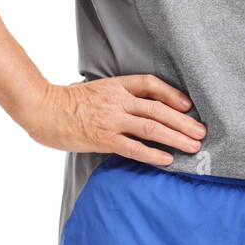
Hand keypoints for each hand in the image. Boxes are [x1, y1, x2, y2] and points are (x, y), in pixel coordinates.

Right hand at [28, 74, 206, 166]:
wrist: (43, 110)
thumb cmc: (67, 101)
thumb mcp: (96, 89)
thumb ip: (117, 95)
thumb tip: (139, 105)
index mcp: (116, 85)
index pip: (151, 84)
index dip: (173, 94)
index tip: (188, 105)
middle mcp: (118, 100)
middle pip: (159, 109)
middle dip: (184, 121)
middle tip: (202, 132)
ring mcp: (111, 119)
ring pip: (152, 128)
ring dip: (176, 137)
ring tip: (194, 146)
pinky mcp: (104, 138)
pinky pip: (134, 147)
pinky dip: (153, 154)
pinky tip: (168, 160)